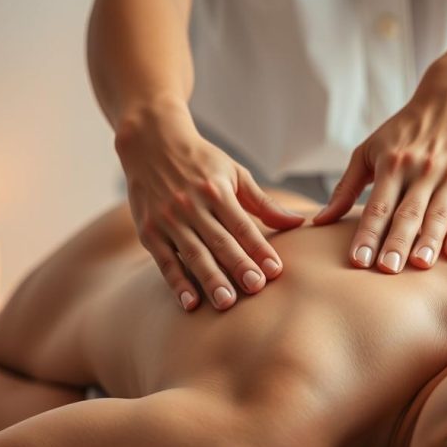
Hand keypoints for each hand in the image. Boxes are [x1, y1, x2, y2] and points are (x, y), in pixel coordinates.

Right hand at [115, 104, 304, 310]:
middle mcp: (191, 205)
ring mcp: (168, 219)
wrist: (150, 142)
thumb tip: (298, 222)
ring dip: (210, 279)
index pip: (242, 225)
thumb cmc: (200, 161)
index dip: (259, 248)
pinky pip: (165, 262)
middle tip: (256, 289)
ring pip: (194, 254)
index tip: (275, 270)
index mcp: (216, 191)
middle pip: (219, 241)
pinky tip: (190, 304)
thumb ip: (264, 203)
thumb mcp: (234, 173)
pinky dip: (177, 283)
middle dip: (238, 266)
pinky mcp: (148, 232)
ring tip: (226, 303)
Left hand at [313, 64, 446, 273]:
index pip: (377, 205)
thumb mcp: (370, 149)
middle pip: (407, 213)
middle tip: (386, 270)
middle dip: (397, 243)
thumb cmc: (404, 130)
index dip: (367, 233)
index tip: (358, 260)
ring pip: (438, 215)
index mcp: (392, 162)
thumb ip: (346, 187)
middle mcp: (421, 169)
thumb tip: (320, 221)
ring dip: (429, 242)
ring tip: (419, 266)